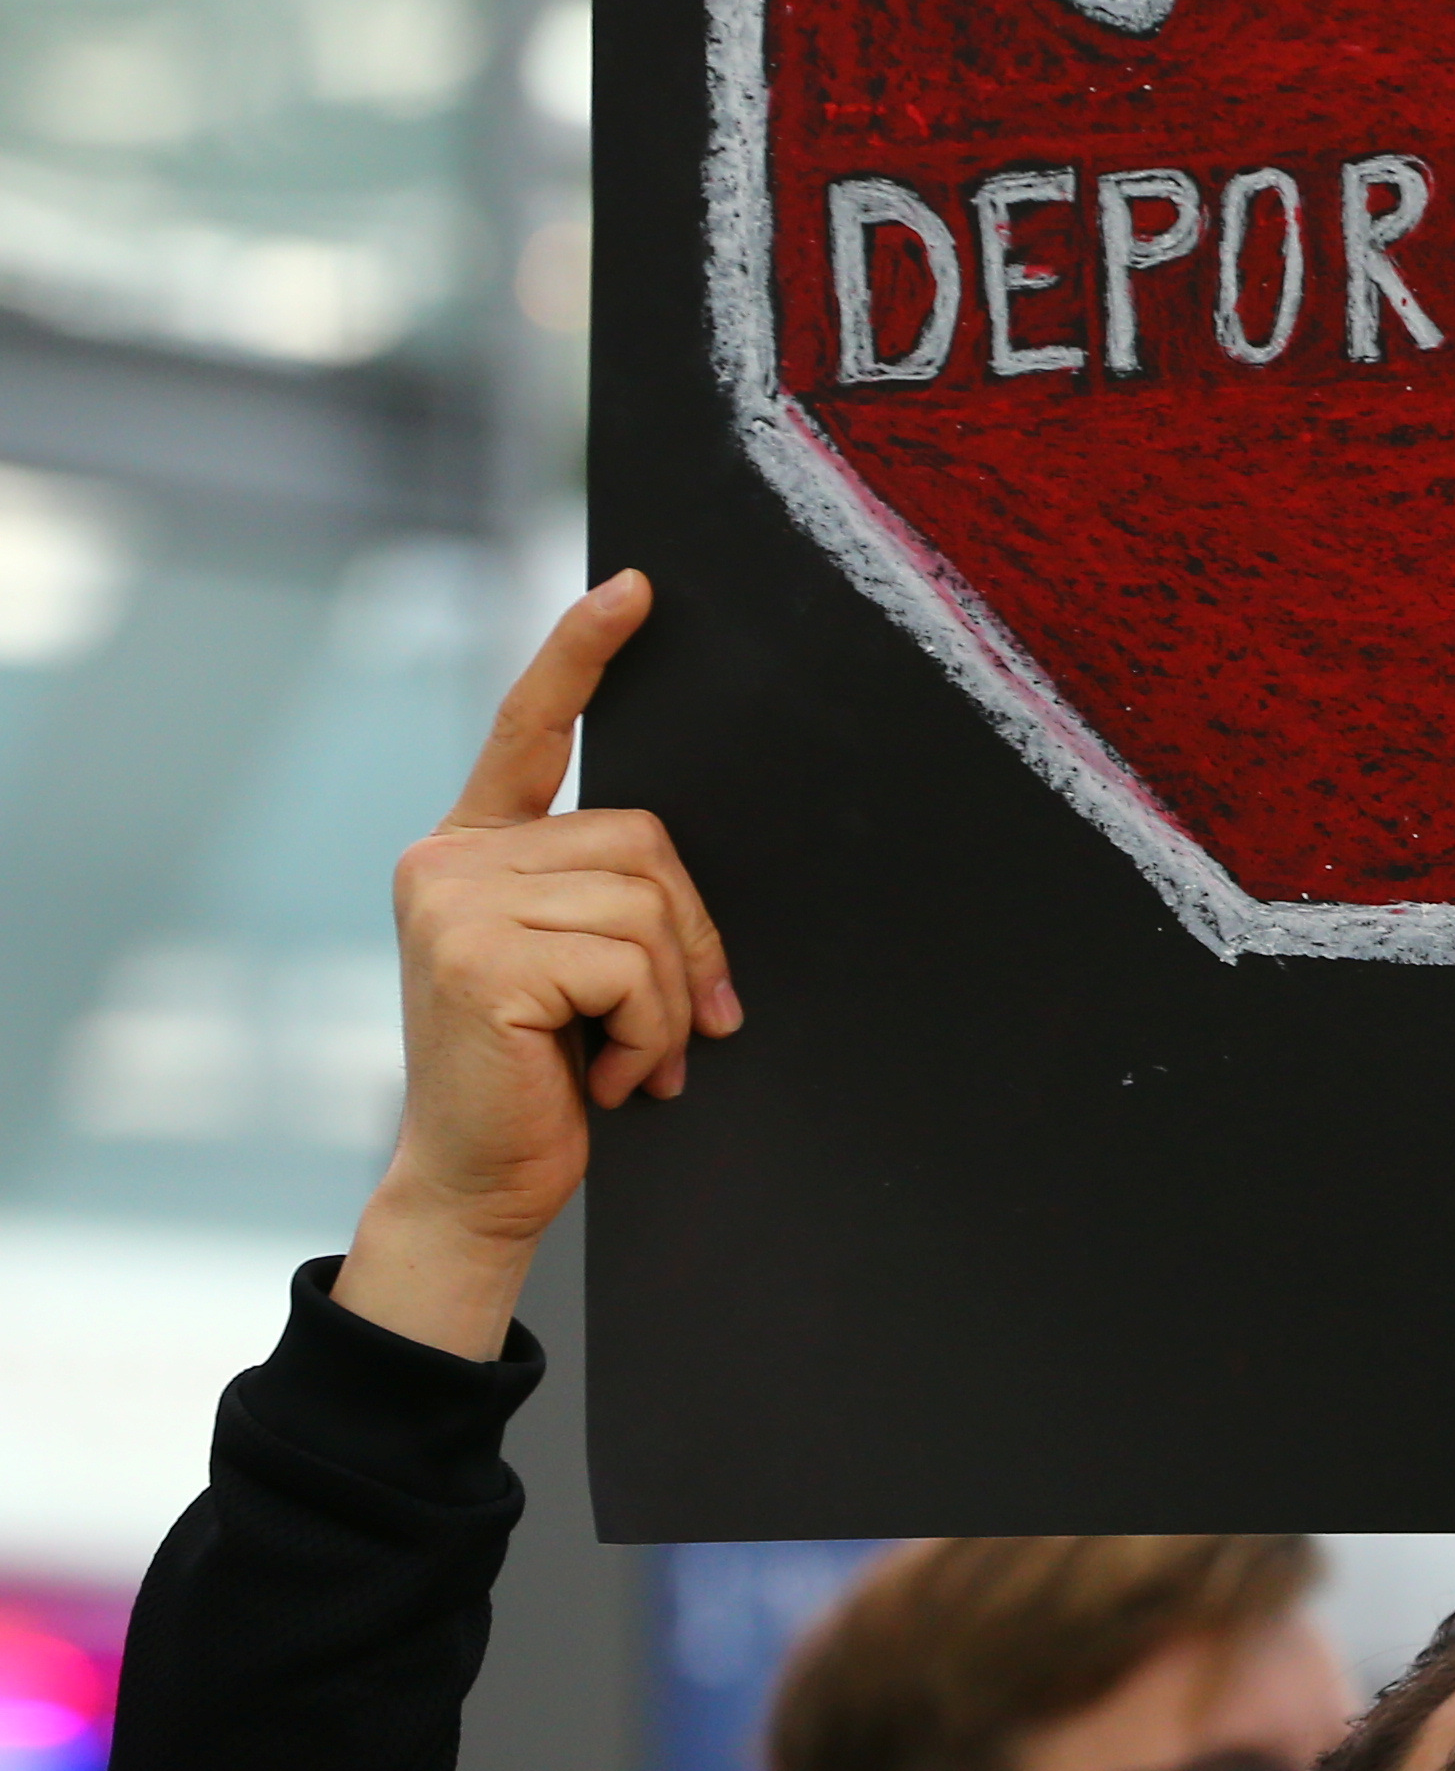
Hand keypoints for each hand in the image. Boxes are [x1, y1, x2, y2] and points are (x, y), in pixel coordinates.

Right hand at [337, 573, 737, 1359]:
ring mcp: (455, 900)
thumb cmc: (544, 1079)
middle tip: (672, 1031)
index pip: (532, 728)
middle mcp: (451, 858)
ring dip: (668, 1004)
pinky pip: (632, 965)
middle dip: (688, 942)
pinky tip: (603, 1080)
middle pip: (645, 841)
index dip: (582, 654)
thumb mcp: (579, 971)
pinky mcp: (480, 956)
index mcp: (475, 847)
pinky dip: (649, 1034)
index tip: (637, 589)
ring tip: (626, 1062)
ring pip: (648, 908)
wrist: (482, 1181)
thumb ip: (611, 903)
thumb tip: (685, 898)